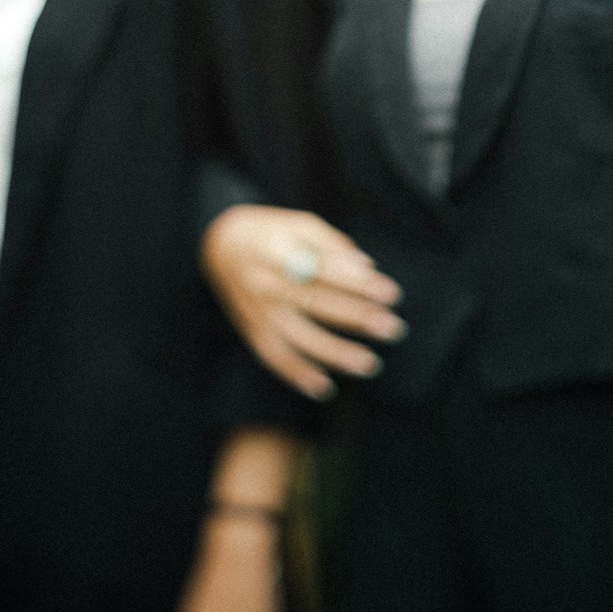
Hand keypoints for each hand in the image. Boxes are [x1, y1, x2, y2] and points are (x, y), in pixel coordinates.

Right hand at [201, 205, 405, 398]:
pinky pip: (275, 358)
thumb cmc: (270, 232)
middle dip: (357, 318)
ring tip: (369, 364)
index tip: (392, 294)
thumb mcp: (298, 223)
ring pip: (298, 338)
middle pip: (315, 303)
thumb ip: (332, 245)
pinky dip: (298, 375)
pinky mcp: (252, 331)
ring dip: (335, 354)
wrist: (218, 246)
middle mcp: (265, 282)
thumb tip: (367, 269)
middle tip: (394, 329)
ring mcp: (257, 311)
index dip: (359, 284)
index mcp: (278, 250)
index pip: (325, 269)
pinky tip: (325, 388)